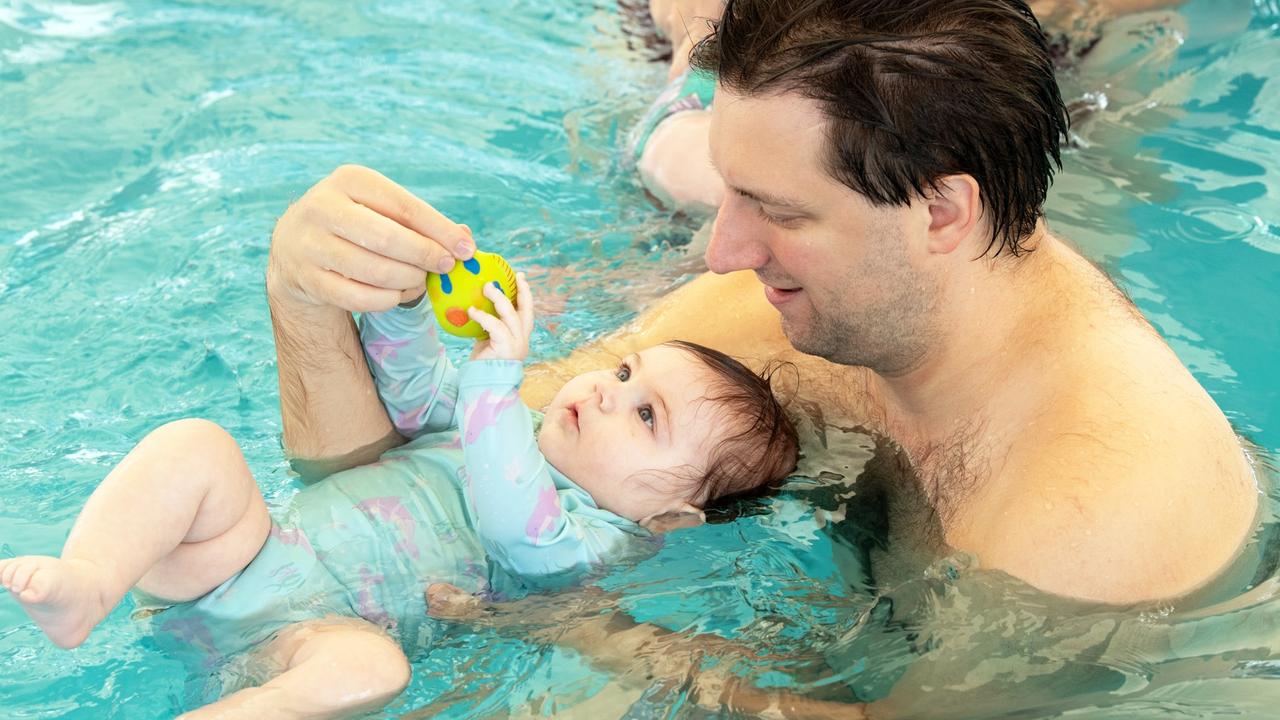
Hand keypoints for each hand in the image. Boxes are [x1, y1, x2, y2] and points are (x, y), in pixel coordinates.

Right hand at [266, 164, 474, 312]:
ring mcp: (310, 243)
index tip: (466, 250)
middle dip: (424, 256)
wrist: (294, 248)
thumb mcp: (382, 211)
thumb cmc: (355, 225)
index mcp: (350, 180)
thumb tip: (464, 238)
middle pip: (388, 239)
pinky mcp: (306, 278)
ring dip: (408, 281)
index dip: (441, 231)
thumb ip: (421, 223)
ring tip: (419, 281)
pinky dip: (386, 300)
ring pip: (374, 271)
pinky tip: (397, 295)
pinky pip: (358, 297)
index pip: (405, 206)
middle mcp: (323, 206)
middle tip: (446, 267)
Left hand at [469, 272, 533, 361]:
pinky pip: (496, 326)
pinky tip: (472, 311)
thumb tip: (475, 303)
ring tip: (486, 287)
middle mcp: (522, 340)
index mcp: (519, 337)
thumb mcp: (487, 340)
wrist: (481, 386)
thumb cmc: (482, 364)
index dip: (525, 293)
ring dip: (498, 298)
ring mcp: (516, 345)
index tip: (520, 276)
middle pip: (526, 309)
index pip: (526, 311)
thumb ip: (488, 325)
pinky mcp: (506, 349)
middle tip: (511, 275)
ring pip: (511, 315)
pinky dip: (483, 316)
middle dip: (521, 290)